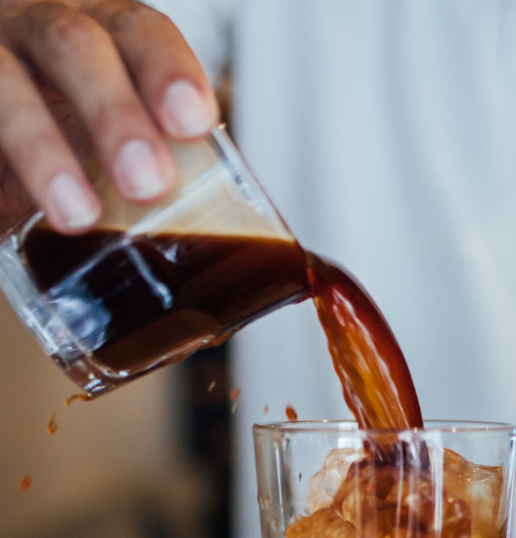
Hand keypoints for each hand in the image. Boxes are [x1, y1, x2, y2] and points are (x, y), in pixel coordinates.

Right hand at [0, 0, 216, 233]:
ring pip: (6, 84)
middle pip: (74, 45)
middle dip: (115, 113)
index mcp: (99, 32)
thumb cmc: (68, 139)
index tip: (192, 122)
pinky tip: (14, 207)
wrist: (0, 142)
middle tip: (147, 181)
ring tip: (79, 215)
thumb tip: (220, 259)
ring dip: (42, 149)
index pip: (140, 33)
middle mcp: (38, 27)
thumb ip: (159, 169)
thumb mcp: (117, 143)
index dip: (167, 71)